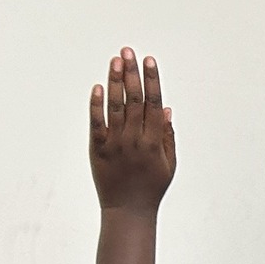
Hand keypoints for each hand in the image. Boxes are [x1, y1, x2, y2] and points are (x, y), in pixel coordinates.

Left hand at [90, 47, 175, 211]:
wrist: (128, 212)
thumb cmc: (151, 188)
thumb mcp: (169, 165)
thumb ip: (167, 136)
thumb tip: (165, 109)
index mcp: (154, 143)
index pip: (154, 105)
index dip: (152, 81)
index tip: (149, 61)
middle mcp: (135, 140)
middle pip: (134, 100)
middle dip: (132, 74)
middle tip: (128, 51)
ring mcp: (115, 144)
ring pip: (115, 107)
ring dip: (115, 82)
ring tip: (115, 60)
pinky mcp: (98, 149)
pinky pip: (96, 123)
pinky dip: (96, 104)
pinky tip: (98, 87)